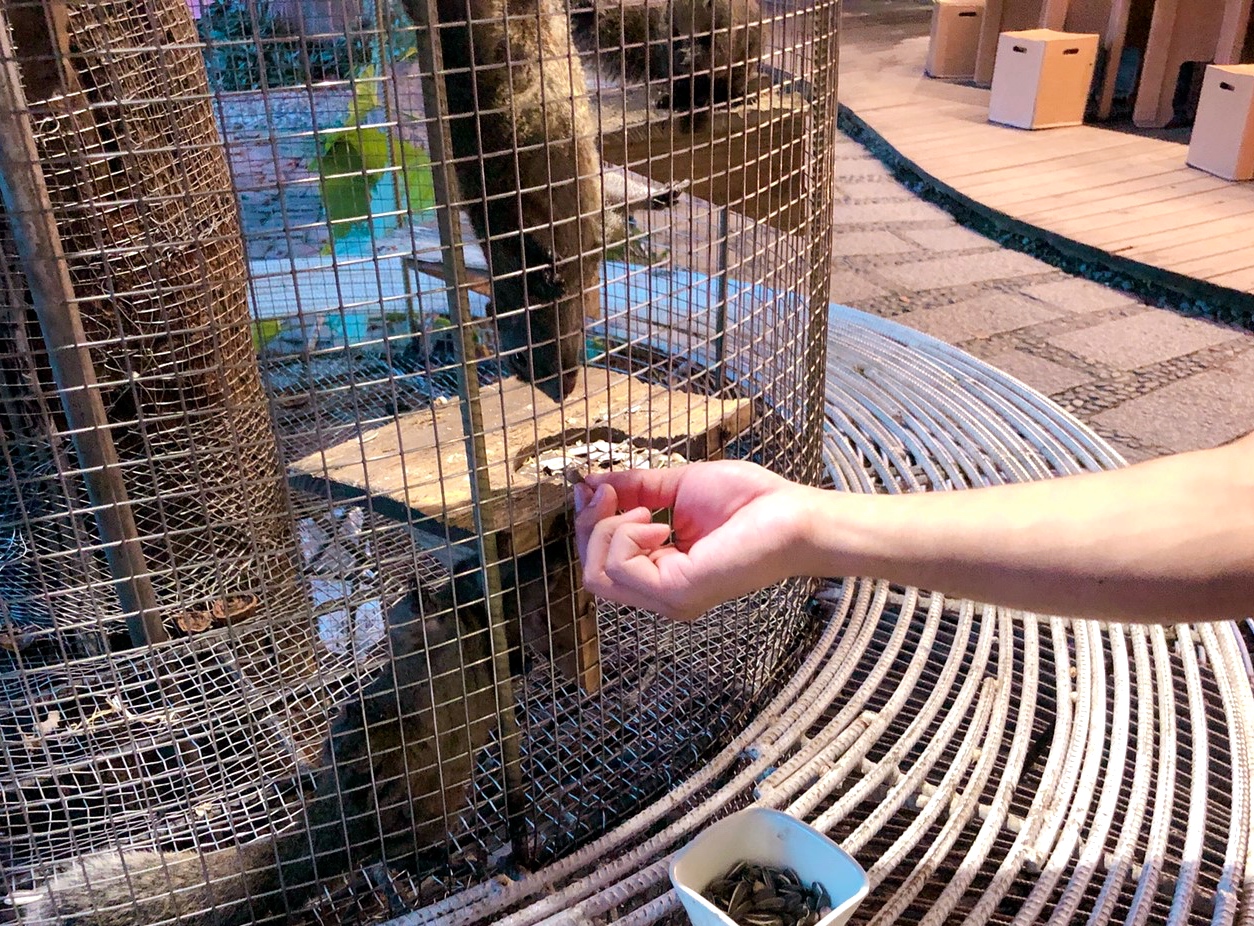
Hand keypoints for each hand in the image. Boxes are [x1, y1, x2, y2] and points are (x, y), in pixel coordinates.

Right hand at [573, 461, 812, 619]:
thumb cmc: (750, 501)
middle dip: (591, 525)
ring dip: (610, 529)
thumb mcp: (677, 486)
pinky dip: (628, 535)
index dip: (590, 523)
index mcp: (662, 571)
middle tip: (611, 493)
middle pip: (591, 571)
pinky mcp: (675, 592)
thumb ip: (635, 488)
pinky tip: (660, 523)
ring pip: (597, 574)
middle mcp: (661, 592)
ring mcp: (667, 598)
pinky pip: (620, 567)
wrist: (791, 514)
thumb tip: (591, 483)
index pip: (600, 562)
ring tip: (647, 511)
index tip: (595, 487)